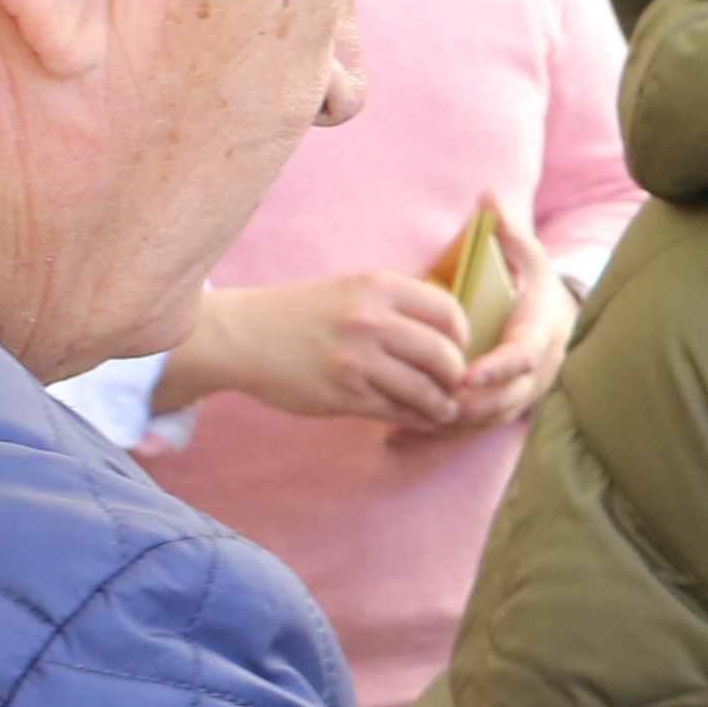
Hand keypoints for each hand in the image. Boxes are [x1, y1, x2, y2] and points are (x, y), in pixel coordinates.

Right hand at [177, 269, 472, 427]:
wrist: (245, 336)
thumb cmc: (304, 314)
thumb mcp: (352, 289)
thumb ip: (396, 304)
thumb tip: (448, 331)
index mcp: (377, 286)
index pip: (448, 311)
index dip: (462, 335)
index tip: (457, 348)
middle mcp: (370, 320)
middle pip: (443, 354)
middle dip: (456, 376)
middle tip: (453, 384)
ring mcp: (356, 360)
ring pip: (425, 390)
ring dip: (441, 405)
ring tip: (442, 409)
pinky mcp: (343, 394)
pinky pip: (396, 412)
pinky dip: (415, 419)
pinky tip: (418, 418)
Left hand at [407, 198, 574, 438]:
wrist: (560, 319)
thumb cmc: (534, 284)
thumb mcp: (528, 256)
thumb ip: (508, 231)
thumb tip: (489, 196)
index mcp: (540, 331)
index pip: (523, 356)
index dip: (497, 369)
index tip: (468, 375)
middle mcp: (537, 369)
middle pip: (507, 399)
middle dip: (472, 407)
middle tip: (435, 405)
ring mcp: (523, 392)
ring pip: (489, 419)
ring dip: (452, 425)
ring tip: (411, 420)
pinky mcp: (505, 407)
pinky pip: (473, 428)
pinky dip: (440, 434)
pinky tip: (400, 433)